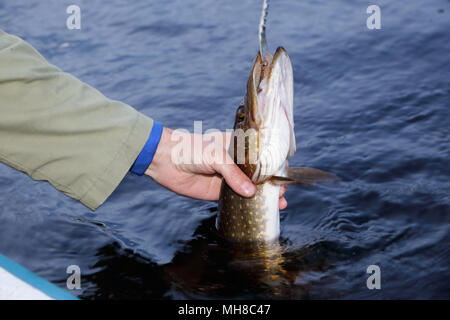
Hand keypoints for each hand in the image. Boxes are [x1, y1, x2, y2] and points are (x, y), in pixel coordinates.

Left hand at [145, 127, 287, 208]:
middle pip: (259, 174)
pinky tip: (258, 210)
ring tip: (278, 204)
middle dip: (272, 183)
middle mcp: (235, 163)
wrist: (165, 160)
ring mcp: (227, 179)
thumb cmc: (190, 148)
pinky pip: (236, 200)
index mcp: (237, 147)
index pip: (261, 155)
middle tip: (282, 193)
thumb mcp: (215, 155)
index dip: (274, 164)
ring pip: (250, 189)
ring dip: (263, 196)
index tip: (285, 173)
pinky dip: (247, 206)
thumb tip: (250, 192)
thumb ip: (233, 174)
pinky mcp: (218, 193)